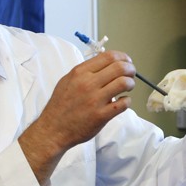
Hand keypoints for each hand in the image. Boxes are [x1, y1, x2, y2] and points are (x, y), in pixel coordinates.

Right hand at [19, 51, 135, 182]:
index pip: (109, 56)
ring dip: (130, 83)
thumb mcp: (67, 81)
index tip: (126, 61)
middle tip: (131, 74)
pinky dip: (127, 101)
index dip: (123, 57)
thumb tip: (106, 65)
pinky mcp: (101, 116)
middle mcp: (88, 84)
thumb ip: (86, 72)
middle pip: (120, 67)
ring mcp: (95, 100)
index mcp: (80, 72)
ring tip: (128, 87)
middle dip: (130, 69)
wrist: (53, 129)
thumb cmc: (61, 106)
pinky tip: (122, 102)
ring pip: (124, 83)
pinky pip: (123, 104)